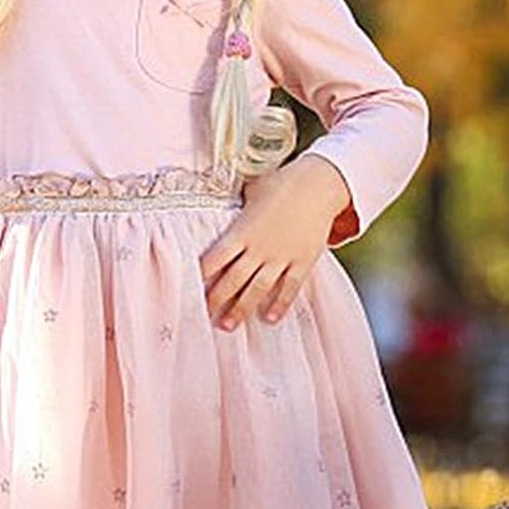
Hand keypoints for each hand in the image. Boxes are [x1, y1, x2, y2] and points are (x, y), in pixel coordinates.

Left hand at [200, 155, 348, 330]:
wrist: (318, 184)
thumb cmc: (282, 183)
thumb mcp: (252, 190)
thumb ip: (236, 203)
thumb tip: (218, 198)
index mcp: (242, 231)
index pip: (216, 257)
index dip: (201, 274)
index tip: (189, 288)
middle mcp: (259, 248)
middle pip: (233, 280)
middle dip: (217, 300)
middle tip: (203, 315)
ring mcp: (281, 257)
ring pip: (258, 289)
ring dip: (241, 309)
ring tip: (228, 326)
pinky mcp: (302, 262)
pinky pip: (290, 288)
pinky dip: (280, 304)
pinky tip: (270, 318)